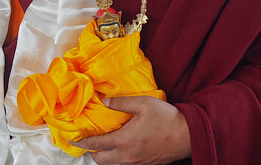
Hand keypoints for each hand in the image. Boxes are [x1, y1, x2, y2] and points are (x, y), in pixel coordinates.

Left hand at [69, 96, 190, 164]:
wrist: (189, 135)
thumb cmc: (167, 118)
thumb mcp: (143, 104)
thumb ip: (120, 103)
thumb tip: (103, 101)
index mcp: (124, 141)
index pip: (95, 144)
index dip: (81, 142)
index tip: (72, 139)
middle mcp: (127, 155)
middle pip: (100, 159)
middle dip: (91, 150)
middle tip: (88, 138)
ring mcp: (136, 161)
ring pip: (112, 163)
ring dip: (104, 154)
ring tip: (103, 140)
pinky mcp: (144, 163)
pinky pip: (123, 163)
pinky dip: (116, 156)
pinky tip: (120, 144)